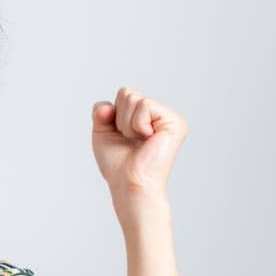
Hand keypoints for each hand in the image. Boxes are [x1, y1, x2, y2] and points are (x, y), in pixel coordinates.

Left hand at [91, 87, 188, 203]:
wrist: (128, 183)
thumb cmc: (118, 165)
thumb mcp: (102, 133)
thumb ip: (101, 112)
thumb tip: (107, 106)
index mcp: (146, 116)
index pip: (124, 94)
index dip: (114, 115)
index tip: (122, 137)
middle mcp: (160, 115)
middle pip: (128, 93)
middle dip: (120, 118)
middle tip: (131, 140)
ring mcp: (170, 118)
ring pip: (135, 98)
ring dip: (127, 124)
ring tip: (138, 142)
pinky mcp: (175, 122)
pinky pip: (145, 104)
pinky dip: (137, 124)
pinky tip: (147, 139)